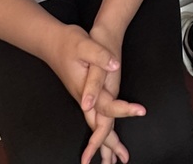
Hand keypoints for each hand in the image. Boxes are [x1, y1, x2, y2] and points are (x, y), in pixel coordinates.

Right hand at [42, 24, 142, 162]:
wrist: (52, 42)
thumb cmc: (69, 42)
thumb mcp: (84, 44)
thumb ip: (100, 56)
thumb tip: (114, 65)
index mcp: (85, 88)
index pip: (106, 105)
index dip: (123, 109)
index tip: (140, 111)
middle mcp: (84, 98)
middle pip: (98, 126)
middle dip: (109, 145)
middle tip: (123, 159)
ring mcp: (83, 98)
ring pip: (95, 125)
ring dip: (104, 143)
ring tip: (112, 160)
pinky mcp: (84, 95)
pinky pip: (94, 118)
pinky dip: (100, 131)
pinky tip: (102, 137)